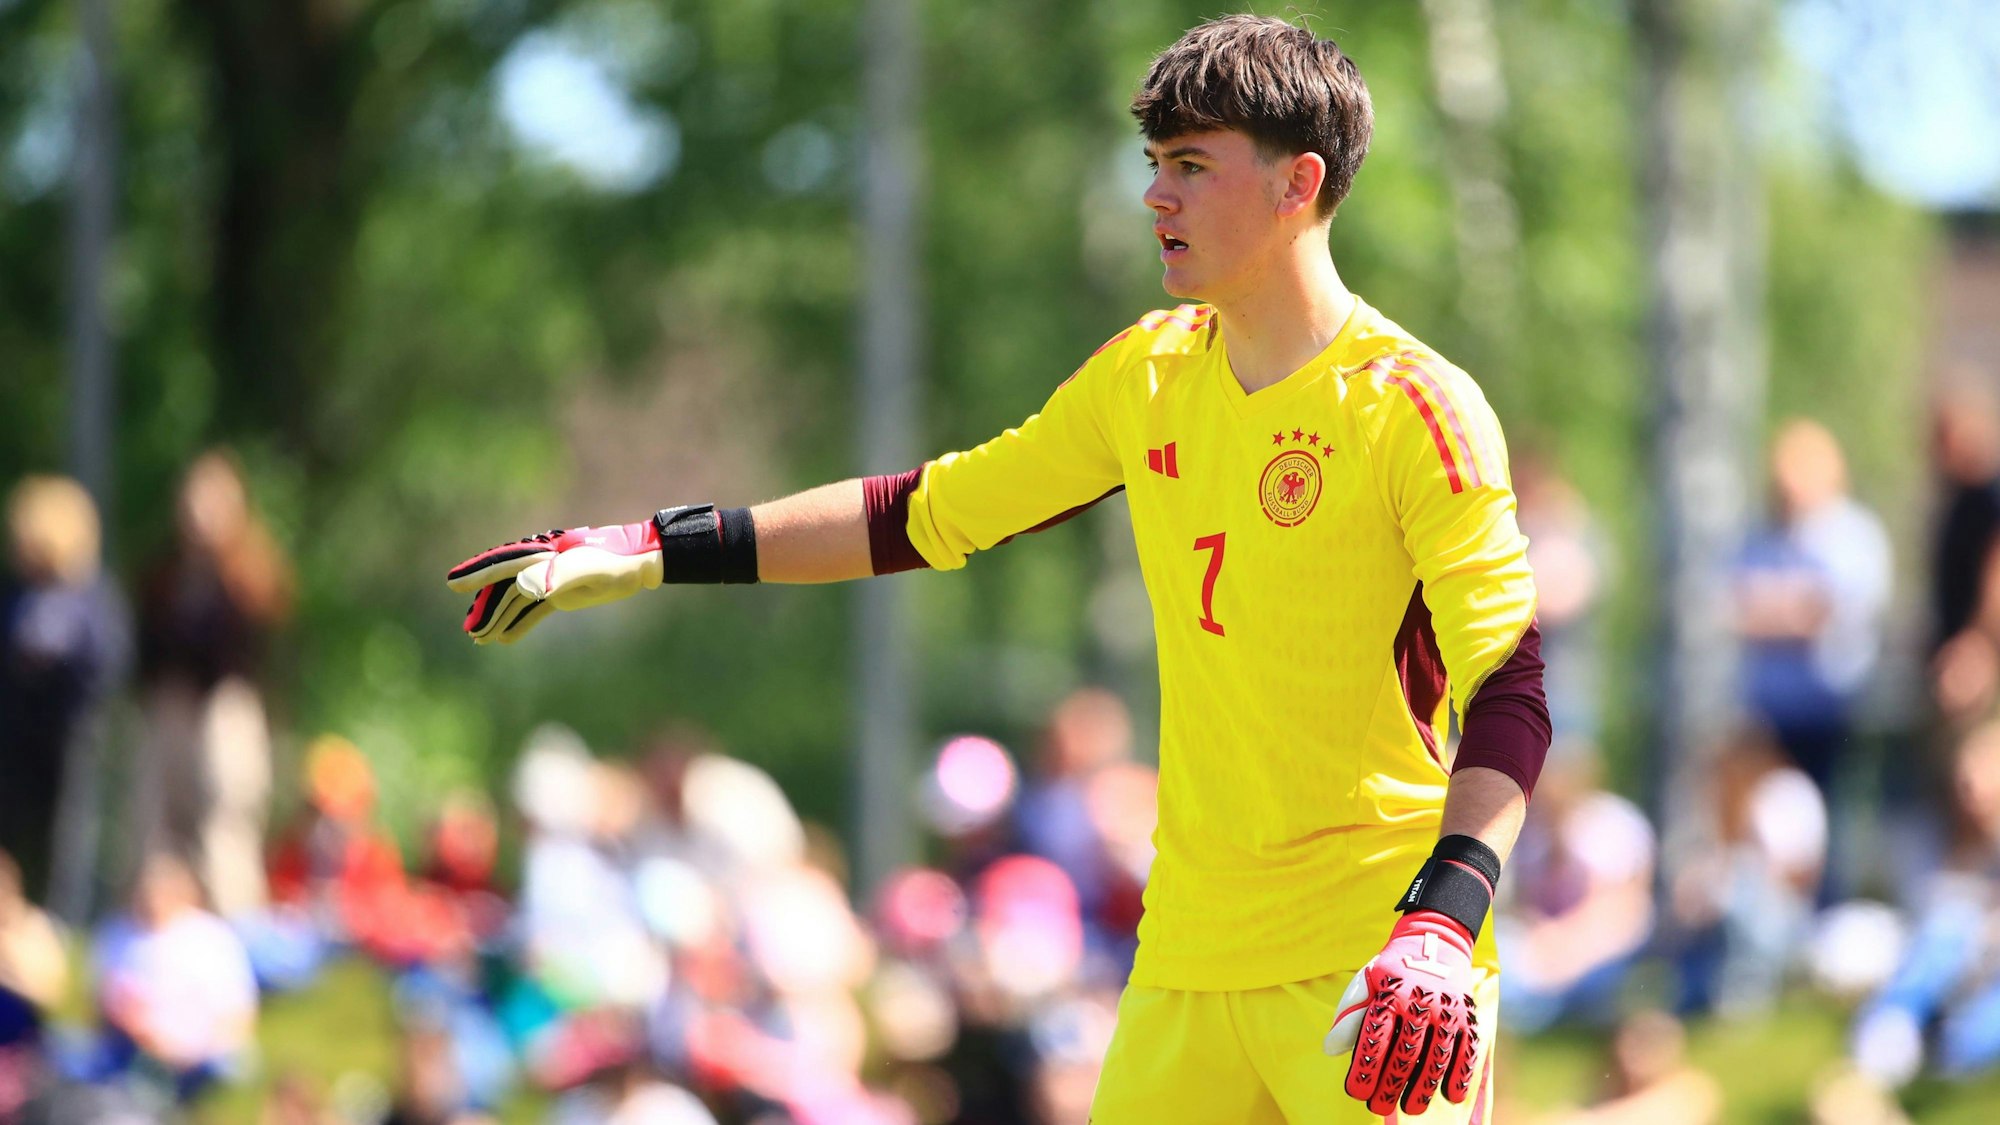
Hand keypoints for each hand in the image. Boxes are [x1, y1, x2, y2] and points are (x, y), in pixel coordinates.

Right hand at [446, 522, 661, 643]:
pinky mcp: (561, 594)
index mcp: (543, 553)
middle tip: (470, 631)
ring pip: (516, 601)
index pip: (504, 564)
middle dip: (486, 608)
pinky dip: (519, 623)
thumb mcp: (590, 569)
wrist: (641, 563)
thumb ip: (558, 575)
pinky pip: (534, 610)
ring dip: (499, 619)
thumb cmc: (616, 561)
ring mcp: (550, 580)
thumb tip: (522, 587)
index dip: (478, 574)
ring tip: (480, 639)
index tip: (453, 583)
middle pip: (505, 587)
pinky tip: (504, 639)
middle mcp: (542, 565)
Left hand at [1323, 911, 1482, 1116]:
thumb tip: (1330, 1050)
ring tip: (1410, 1107)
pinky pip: (1467, 1051)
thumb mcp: (1365, 982)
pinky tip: (1449, 1094)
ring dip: (1423, 1088)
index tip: (1356, 1091)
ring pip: (1437, 1058)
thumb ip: (1348, 1015)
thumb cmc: (1392, 970)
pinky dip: (1460, 1075)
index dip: (1365, 1068)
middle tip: (1378, 1107)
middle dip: (1390, 1085)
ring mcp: (1448, 1011)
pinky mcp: (1468, 1016)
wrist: (1435, 941)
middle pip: (1405, 1054)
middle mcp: (1421, 1002)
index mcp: (1391, 993)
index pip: (1375, 1038)